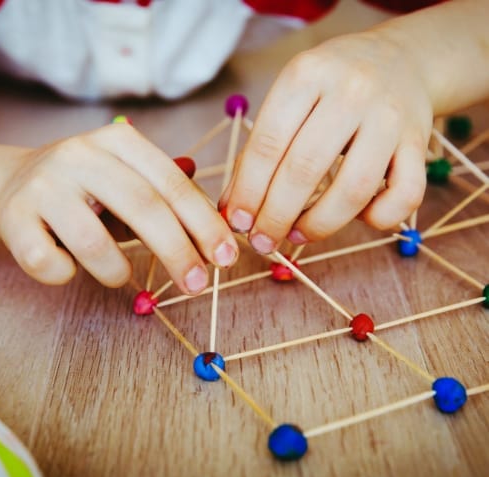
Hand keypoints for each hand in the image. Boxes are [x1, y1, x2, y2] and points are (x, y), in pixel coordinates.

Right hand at [0, 123, 237, 291]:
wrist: (12, 183)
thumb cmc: (87, 190)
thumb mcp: (131, 180)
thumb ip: (172, 196)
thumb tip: (221, 225)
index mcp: (119, 142)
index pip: (172, 184)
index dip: (204, 223)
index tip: (227, 256)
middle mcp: (81, 155)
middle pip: (143, 207)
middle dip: (179, 252)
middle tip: (198, 286)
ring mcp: (44, 184)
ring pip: (94, 241)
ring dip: (117, 271)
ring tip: (119, 276)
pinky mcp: (13, 217)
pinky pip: (49, 262)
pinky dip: (66, 275)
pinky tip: (69, 267)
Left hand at [220, 30, 432, 252]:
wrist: (400, 61)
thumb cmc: (332, 89)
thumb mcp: (290, 100)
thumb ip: (260, 151)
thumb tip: (232, 210)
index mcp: (307, 74)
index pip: (267, 144)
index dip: (248, 192)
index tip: (238, 223)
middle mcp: (351, 91)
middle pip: (305, 169)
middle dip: (275, 217)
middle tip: (262, 242)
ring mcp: (390, 117)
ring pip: (354, 190)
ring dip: (319, 226)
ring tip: (297, 236)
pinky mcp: (419, 142)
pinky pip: (404, 195)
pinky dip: (378, 218)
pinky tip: (358, 217)